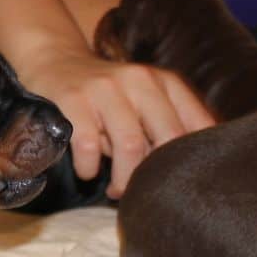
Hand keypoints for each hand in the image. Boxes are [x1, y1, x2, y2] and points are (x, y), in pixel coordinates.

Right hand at [23, 50, 214, 198]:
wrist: (58, 62)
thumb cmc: (110, 98)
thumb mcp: (147, 103)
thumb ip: (170, 129)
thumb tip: (194, 175)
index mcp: (166, 83)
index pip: (198, 126)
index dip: (193, 161)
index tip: (180, 183)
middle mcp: (141, 80)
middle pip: (168, 138)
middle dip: (158, 176)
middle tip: (144, 193)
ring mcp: (106, 88)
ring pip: (131, 145)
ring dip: (124, 179)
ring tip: (117, 190)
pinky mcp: (74, 98)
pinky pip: (88, 146)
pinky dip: (89, 168)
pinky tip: (88, 171)